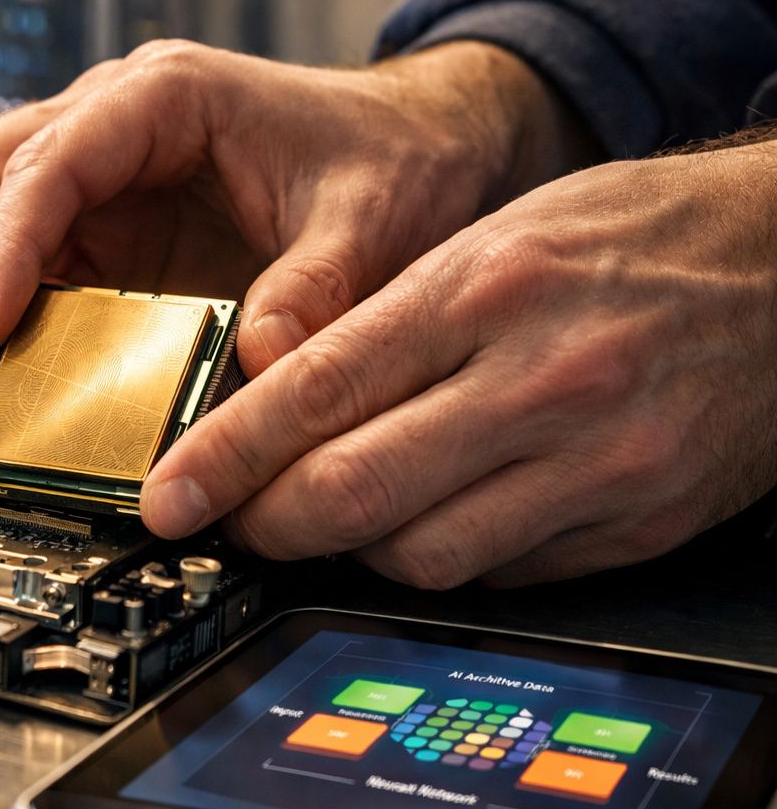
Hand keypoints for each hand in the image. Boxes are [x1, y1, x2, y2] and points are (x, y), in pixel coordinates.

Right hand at [0, 39, 593, 397]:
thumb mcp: (370, 220)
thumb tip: (263, 364)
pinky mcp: (109, 225)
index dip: (5, 246)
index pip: (48, 161)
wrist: (418, 144)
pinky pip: (27, 258)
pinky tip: (8, 368)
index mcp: (166, 96)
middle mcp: (114, 122)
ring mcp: (104, 174)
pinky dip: (3, 310)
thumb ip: (316, 290)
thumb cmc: (392, 154)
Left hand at [143, 139, 776, 585]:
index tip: (168, 495)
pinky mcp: (639, 520)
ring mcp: (598, 460)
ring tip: (338, 517)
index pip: (317, 389)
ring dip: (356, 550)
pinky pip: (504, 574)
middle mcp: (539, 379)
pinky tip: (434, 519)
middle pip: (355, 491)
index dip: (225, 456)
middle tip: (234, 523)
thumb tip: (280, 402)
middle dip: (270, 524)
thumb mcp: (493, 238)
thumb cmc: (629, 235)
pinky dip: (447, 557)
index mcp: (484, 289)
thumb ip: (388, 323)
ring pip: (422, 555)